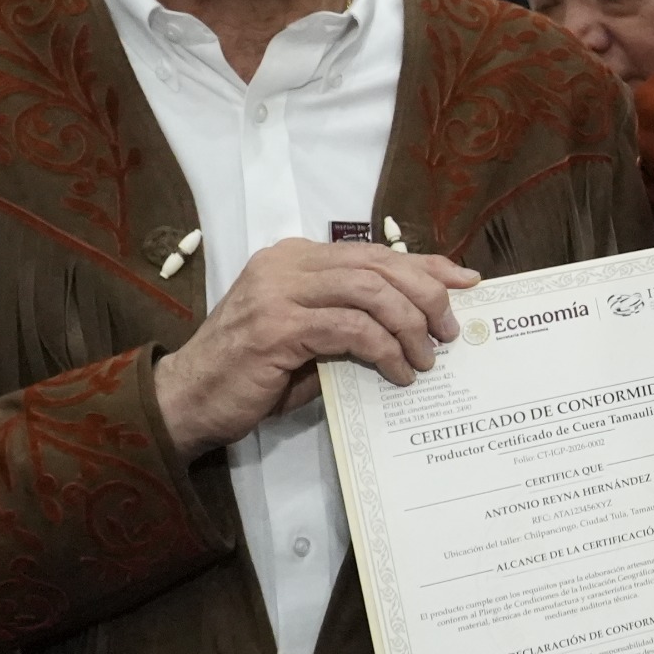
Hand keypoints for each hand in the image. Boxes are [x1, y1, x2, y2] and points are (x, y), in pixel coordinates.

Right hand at [153, 238, 476, 464]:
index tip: (465, 282)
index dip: (426, 265)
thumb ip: (352, 318)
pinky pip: (351, 329)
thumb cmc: (253, 373)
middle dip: (426, 295)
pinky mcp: (276, 327)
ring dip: (409, 326)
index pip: (375, 252)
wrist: (188, 400)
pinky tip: (398, 372)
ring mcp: (278, 292)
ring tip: (426, 358)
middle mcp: (286, 264)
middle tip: (448, 331)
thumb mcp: (310, 336)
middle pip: (379, 265)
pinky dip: (384, 350)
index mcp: (295, 258)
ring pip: (370, 292)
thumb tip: (419, 321)